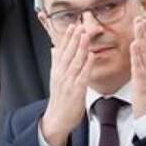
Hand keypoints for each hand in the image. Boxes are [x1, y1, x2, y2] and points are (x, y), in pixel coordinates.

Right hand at [40, 24, 91, 145]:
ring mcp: (68, 83)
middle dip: (73, 39)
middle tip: (79, 25)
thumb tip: (54, 48)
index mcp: (56, 71)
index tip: (72, 25)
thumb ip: (56, 63)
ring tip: (85, 35)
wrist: (56, 120)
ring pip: (75, 62)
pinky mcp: (76, 91)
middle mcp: (61, 75)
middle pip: (67, 54)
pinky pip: (82, 76)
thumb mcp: (55, 79)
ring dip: (80, 48)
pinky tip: (91, 56)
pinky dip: (87, 65)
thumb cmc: (59, 100)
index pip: (61, 51)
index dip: (67, 38)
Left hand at [130, 16, 145, 117]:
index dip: (145, 32)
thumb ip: (143, 68)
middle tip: (141, 15)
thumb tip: (138, 58)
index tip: (142, 17)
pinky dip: (137, 55)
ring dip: (142, 37)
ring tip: (139, 24)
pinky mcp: (143, 83)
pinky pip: (140, 67)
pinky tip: (134, 44)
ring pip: (145, 53)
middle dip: (145, 30)